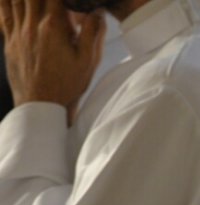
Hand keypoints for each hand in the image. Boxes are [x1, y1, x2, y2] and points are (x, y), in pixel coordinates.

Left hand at [0, 0, 104, 121]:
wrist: (41, 105)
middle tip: (52, 0)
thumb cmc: (67, 85)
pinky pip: (4, 15)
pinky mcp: (9, 42)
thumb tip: (97, 11)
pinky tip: (9, 1)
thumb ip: (92, 33)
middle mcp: (33, 26)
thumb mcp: (88, 61)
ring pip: (15, 1)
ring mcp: (18, 33)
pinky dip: (6, 3)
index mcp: (54, 28)